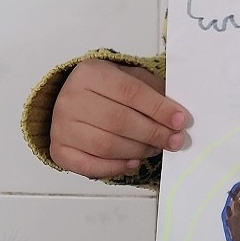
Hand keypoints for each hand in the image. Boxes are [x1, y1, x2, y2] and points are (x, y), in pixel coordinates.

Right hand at [50, 58, 188, 178]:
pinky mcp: (58, 150)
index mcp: (91, 73)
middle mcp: (70, 98)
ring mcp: (60, 126)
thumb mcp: (131, 78)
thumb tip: (177, 116)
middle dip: (153, 133)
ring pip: (105, 145)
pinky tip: (133, 161)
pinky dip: (116, 167)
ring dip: (138, 150)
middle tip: (174, 140)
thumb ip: (154, 92)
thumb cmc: (108, 88)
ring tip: (156, 148)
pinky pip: (90, 165)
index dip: (159, 109)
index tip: (180, 120)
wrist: (74, 99)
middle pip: (119, 121)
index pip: (131, 92)